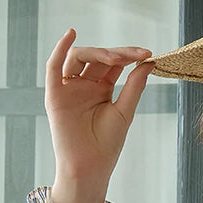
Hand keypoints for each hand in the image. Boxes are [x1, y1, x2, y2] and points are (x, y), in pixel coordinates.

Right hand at [46, 28, 154, 202]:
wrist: (90, 168)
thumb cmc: (106, 145)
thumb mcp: (124, 111)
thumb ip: (134, 86)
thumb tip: (149, 62)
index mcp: (101, 89)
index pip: (113, 64)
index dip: (128, 56)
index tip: (147, 54)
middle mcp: (83, 86)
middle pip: (97, 58)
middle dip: (117, 53)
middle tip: (136, 55)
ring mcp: (68, 89)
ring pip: (79, 58)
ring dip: (98, 53)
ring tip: (116, 57)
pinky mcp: (55, 95)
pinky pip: (53, 67)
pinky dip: (59, 49)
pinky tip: (71, 34)